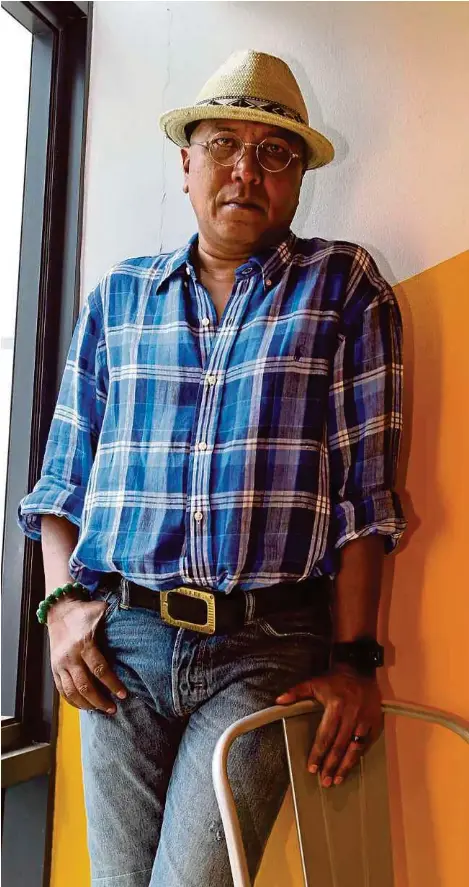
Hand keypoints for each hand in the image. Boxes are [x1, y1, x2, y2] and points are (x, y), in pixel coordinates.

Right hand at [47, 595, 126, 712]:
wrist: (59, 609)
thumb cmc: (84, 612)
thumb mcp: (101, 611)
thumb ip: (116, 619)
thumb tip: (139, 625)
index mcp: (84, 643)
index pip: (99, 669)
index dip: (112, 684)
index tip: (123, 694)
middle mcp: (70, 656)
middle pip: (85, 685)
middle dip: (100, 700)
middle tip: (113, 709)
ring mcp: (60, 664)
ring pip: (72, 692)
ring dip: (87, 704)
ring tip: (101, 710)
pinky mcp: (54, 669)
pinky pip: (62, 690)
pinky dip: (73, 702)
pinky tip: (85, 707)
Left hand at [276, 664, 382, 786]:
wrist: (360, 668)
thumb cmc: (334, 679)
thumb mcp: (314, 682)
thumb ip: (296, 692)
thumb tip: (278, 701)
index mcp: (336, 706)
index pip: (325, 735)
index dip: (318, 753)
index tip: (312, 768)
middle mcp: (352, 714)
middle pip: (340, 745)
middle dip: (331, 765)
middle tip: (324, 781)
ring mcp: (366, 719)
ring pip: (355, 748)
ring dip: (346, 766)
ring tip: (337, 780)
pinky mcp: (376, 721)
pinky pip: (368, 743)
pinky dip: (359, 756)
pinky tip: (352, 766)